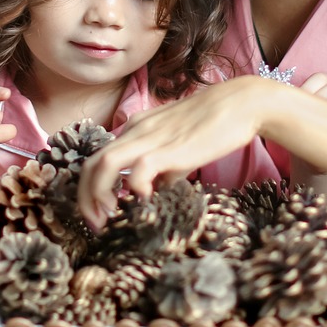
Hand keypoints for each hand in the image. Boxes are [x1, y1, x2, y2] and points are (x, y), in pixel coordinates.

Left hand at [77, 75, 276, 230]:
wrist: (240, 103)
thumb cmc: (212, 125)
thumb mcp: (179, 148)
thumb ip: (163, 170)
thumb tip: (154, 194)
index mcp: (136, 129)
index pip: (99, 158)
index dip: (90, 188)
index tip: (101, 212)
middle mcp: (136, 131)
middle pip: (91, 163)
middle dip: (85, 198)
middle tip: (96, 223)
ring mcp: (150, 138)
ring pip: (105, 164)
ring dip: (99, 195)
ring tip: (110, 217)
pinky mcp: (169, 148)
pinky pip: (139, 170)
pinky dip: (135, 189)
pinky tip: (147, 201)